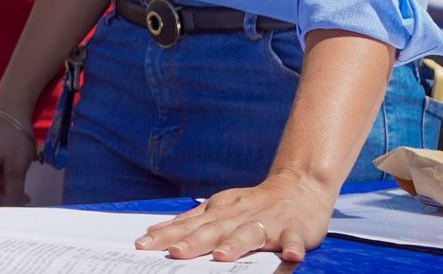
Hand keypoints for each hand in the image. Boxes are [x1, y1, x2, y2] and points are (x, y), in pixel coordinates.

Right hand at [0, 110, 37, 206]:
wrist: (12, 109)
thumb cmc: (13, 137)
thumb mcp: (16, 168)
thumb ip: (13, 194)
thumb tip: (13, 215)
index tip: (12, 225)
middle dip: (4, 210)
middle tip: (25, 214)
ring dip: (8, 200)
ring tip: (28, 202)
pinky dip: (8, 190)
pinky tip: (23, 193)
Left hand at [136, 170, 334, 262]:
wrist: (299, 187)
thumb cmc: (253, 203)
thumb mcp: (219, 208)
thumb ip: (191, 221)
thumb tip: (155, 231)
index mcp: (219, 211)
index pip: (188, 224)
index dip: (166, 234)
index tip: (143, 244)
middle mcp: (239, 215)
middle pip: (213, 229)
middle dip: (194, 241)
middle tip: (175, 253)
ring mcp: (267, 221)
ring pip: (249, 233)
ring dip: (235, 244)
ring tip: (221, 256)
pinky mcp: (294, 229)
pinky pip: (294, 239)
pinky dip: (293, 247)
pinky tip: (291, 256)